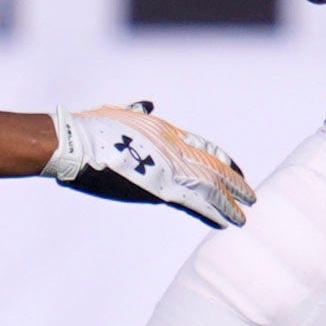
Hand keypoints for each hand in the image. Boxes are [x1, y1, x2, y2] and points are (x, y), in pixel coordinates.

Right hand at [46, 102, 252, 228]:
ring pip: (211, 187)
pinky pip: (196, 203)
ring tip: (243, 215)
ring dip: (229, 203)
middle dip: (233, 184)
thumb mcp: (120, 112)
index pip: (205, 146)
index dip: (223, 160)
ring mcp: (169, 167)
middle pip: (214, 168)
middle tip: (250, 197)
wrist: (75, 144)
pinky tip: (225, 222)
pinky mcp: (160, 187)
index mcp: (165, 130)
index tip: (236, 170)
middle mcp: (173, 147)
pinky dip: (214, 213)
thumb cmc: (89, 128)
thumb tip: (148, 104)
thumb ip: (138, 111)